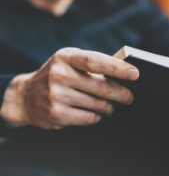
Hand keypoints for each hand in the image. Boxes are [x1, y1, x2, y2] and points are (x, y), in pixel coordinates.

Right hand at [0, 48, 138, 129]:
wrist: (25, 96)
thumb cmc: (56, 76)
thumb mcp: (69, 62)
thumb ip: (92, 64)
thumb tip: (123, 72)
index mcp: (65, 57)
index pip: (95, 61)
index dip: (117, 68)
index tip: (135, 74)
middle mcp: (59, 75)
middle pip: (101, 87)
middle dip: (121, 94)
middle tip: (129, 97)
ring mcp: (56, 95)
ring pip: (98, 105)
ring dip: (109, 107)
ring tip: (110, 106)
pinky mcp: (56, 114)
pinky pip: (89, 118)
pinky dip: (97, 116)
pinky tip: (95, 113)